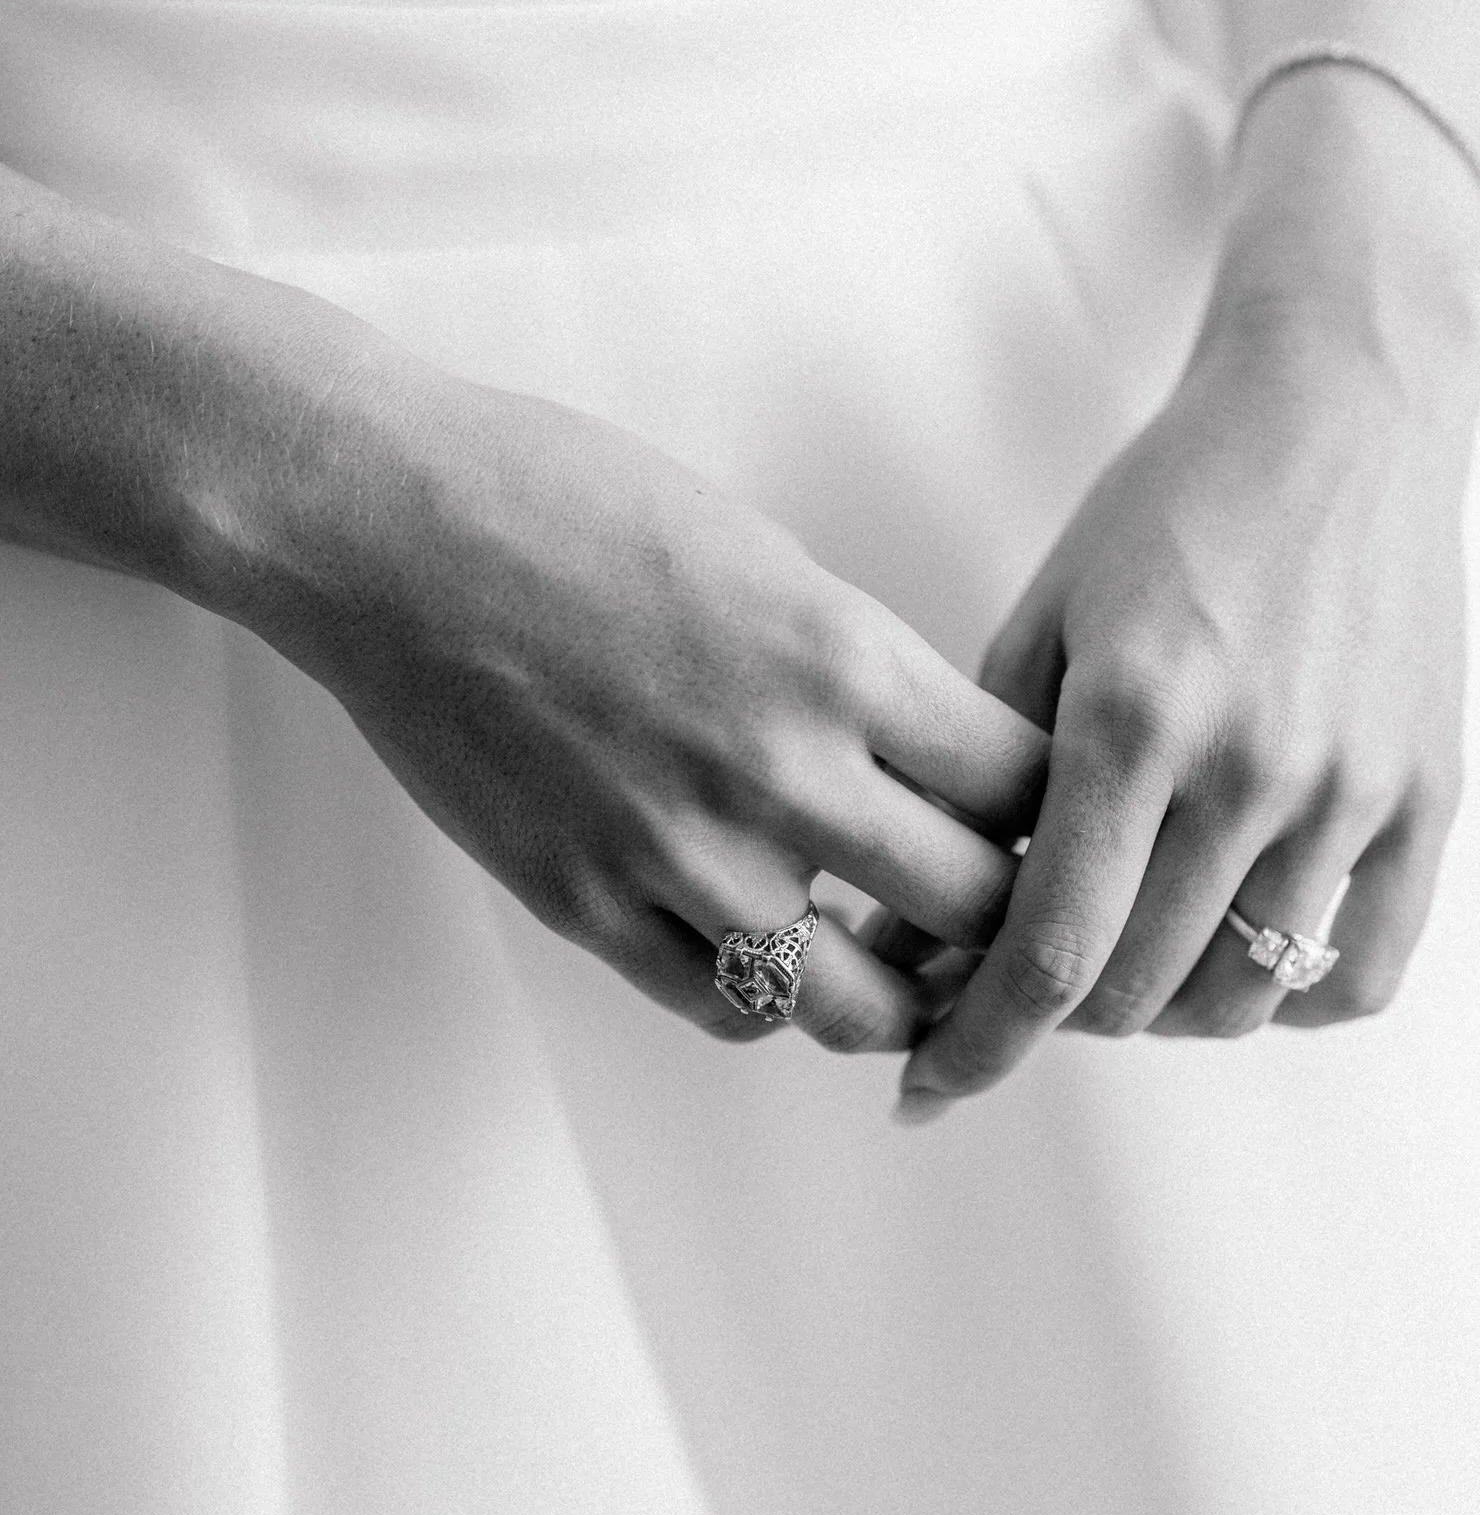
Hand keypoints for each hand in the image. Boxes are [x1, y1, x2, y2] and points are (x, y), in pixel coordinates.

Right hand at [237, 346, 1045, 1054]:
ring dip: (899, 996)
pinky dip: (772, 1002)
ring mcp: (680, 852)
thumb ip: (858, 668)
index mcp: (842, 656)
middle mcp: (782, 768)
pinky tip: (770, 956)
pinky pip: (728, 1009)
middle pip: (977, 911)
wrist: (384, 529)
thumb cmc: (570, 505)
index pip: (1026, 786)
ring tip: (895, 967)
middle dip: (1007, 922)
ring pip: (859, 1005)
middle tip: (1000, 919)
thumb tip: (931, 760)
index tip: (1049, 824)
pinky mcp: (588, 906)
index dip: (1059, 816)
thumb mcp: (764, 554)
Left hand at [895, 125, 1479, 1109]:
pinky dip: (1286, 999)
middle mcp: (1250, 767)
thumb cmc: (1166, 511)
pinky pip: (1360, 971)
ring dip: (1158, 1012)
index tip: (922, 1092)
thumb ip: (975, 786)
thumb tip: (905, 937)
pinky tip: (1233, 961)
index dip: (974, 1044)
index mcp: (1132, 719)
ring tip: (1119, 961)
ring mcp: (1351, 788)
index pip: (1048, 950)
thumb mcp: (1041, 622)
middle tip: (1016, 985)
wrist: (1339, 413)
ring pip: (1240, 998)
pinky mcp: (1426, 794)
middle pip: (1135, 992)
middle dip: (1051, 1018)